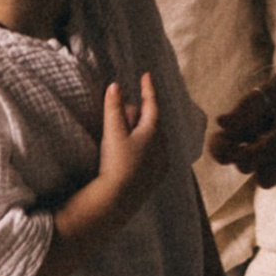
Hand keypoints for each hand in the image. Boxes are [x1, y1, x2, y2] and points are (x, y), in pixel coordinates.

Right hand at [74, 71, 168, 239]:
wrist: (118, 201)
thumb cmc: (116, 164)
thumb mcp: (113, 132)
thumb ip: (114, 107)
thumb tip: (115, 85)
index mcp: (154, 131)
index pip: (151, 103)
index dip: (147, 88)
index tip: (146, 75)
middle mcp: (162, 146)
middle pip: (151, 121)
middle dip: (140, 112)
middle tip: (125, 107)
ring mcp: (160, 163)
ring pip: (153, 138)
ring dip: (141, 130)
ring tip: (125, 130)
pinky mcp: (155, 177)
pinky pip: (152, 154)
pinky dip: (143, 147)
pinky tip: (133, 152)